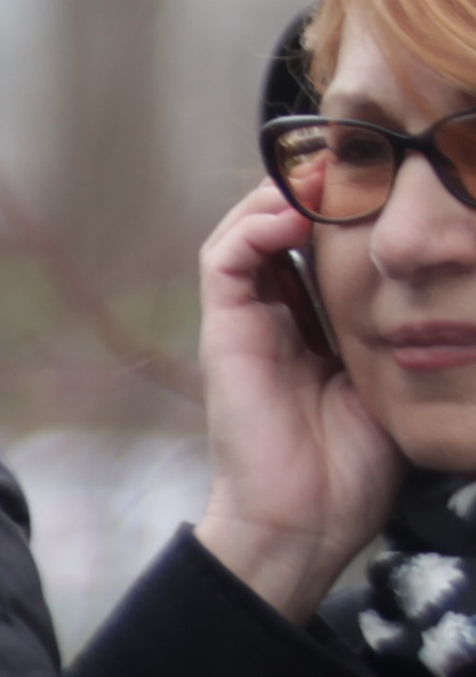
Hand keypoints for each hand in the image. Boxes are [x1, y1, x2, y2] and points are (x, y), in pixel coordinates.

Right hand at [195, 178, 399, 619]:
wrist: (308, 521)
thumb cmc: (359, 467)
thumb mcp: (404, 379)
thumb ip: (416, 333)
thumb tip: (462, 287)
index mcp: (319, 326)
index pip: (327, 245)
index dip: (353, 206)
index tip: (397, 176)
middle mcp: (278, 315)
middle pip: (286, 227)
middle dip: (321, 185)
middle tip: (365, 155)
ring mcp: (246, 322)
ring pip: (249, 228)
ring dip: (284, 193)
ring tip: (330, 172)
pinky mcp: (224, 332)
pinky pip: (225, 259)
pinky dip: (255, 226)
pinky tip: (297, 213)